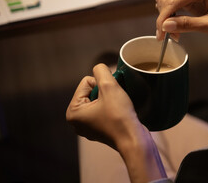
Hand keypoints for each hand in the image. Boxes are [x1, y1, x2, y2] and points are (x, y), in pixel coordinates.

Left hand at [66, 64, 166, 181]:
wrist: (134, 140)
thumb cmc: (120, 117)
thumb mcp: (109, 86)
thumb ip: (101, 71)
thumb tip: (99, 68)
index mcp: (73, 112)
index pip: (86, 82)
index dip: (102, 84)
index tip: (111, 95)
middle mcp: (77, 121)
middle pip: (92, 90)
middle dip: (106, 91)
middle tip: (115, 101)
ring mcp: (89, 126)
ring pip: (100, 99)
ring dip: (111, 98)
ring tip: (118, 107)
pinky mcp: (101, 129)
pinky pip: (105, 109)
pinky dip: (113, 107)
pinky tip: (120, 114)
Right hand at [155, 0, 207, 41]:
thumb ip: (188, 25)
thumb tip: (166, 26)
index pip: (172, 1)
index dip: (163, 19)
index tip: (161, 36)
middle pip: (165, 0)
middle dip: (164, 20)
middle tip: (170, 37)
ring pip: (164, 1)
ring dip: (166, 18)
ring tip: (176, 33)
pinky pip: (169, 3)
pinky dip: (169, 16)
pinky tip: (176, 27)